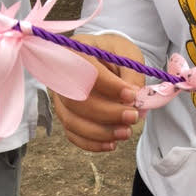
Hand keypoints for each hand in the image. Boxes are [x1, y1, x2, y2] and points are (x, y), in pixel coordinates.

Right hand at [53, 33, 144, 151]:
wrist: (105, 60)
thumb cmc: (115, 55)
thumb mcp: (129, 56)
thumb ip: (132, 75)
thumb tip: (134, 100)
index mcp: (76, 51)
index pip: (86, 70)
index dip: (109, 86)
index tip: (131, 95)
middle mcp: (60, 75)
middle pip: (76, 100)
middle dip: (107, 113)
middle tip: (133, 117)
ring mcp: (60, 97)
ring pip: (72, 121)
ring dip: (101, 132)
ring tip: (126, 132)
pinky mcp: (65, 115)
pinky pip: (72, 134)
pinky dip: (92, 143)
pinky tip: (112, 144)